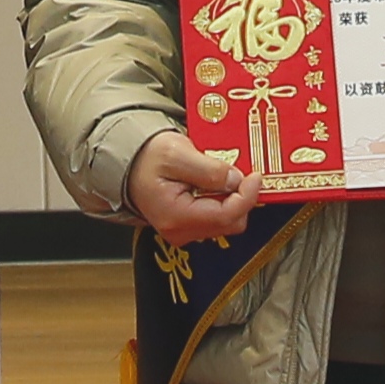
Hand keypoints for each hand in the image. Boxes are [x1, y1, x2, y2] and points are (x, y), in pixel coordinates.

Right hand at [127, 128, 258, 244]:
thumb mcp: (177, 153)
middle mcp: (181, 231)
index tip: (255, 176)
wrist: (129, 163)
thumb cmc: (147, 158)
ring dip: (233, 198)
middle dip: (242, 197)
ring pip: (226, 221)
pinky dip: (224, 200)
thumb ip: (209, 169)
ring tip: (226, 174)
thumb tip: (236, 179)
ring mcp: (184, 231)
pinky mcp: (188, 226)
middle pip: (230, 222)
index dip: (247, 195)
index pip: (226, 215)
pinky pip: (217, 217)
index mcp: (177, 216)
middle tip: (242, 172)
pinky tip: (218, 183)